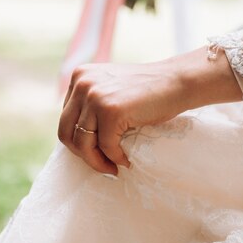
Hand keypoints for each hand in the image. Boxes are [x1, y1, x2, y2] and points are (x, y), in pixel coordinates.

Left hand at [57, 48, 241, 174]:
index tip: (96, 151)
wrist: (178, 82)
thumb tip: (79, 139)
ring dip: (97, 161)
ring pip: (82, 143)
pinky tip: (126, 159)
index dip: (78, 139)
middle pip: (66, 132)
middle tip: (102, 164)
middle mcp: (82, 83)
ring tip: (112, 166)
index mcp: (80, 76)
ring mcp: (94, 96)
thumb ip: (93, 103)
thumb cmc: (150, 90)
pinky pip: (106, 146)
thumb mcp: (113, 89)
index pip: (65, 118)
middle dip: (83, 154)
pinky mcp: (110, 111)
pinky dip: (115, 158)